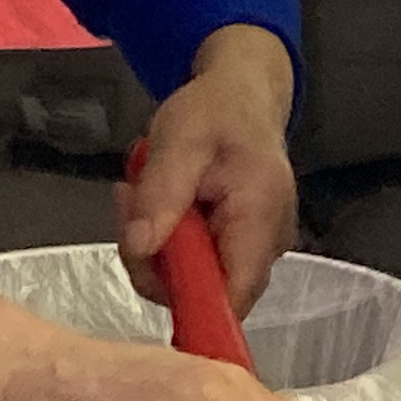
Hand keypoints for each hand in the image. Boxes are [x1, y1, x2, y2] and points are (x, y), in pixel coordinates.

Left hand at [118, 26, 300, 316]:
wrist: (241, 93)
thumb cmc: (216, 110)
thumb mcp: (179, 139)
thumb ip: (161, 195)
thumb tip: (140, 247)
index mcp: (261, 215)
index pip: (233, 296)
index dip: (189, 308)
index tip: (145, 268)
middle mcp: (269, 242)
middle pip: (208, 294)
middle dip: (157, 261)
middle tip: (132, 203)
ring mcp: (257, 248)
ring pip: (196, 282)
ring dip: (157, 248)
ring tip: (144, 193)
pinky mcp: (241, 248)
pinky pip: (198, 267)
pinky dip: (170, 243)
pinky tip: (161, 205)